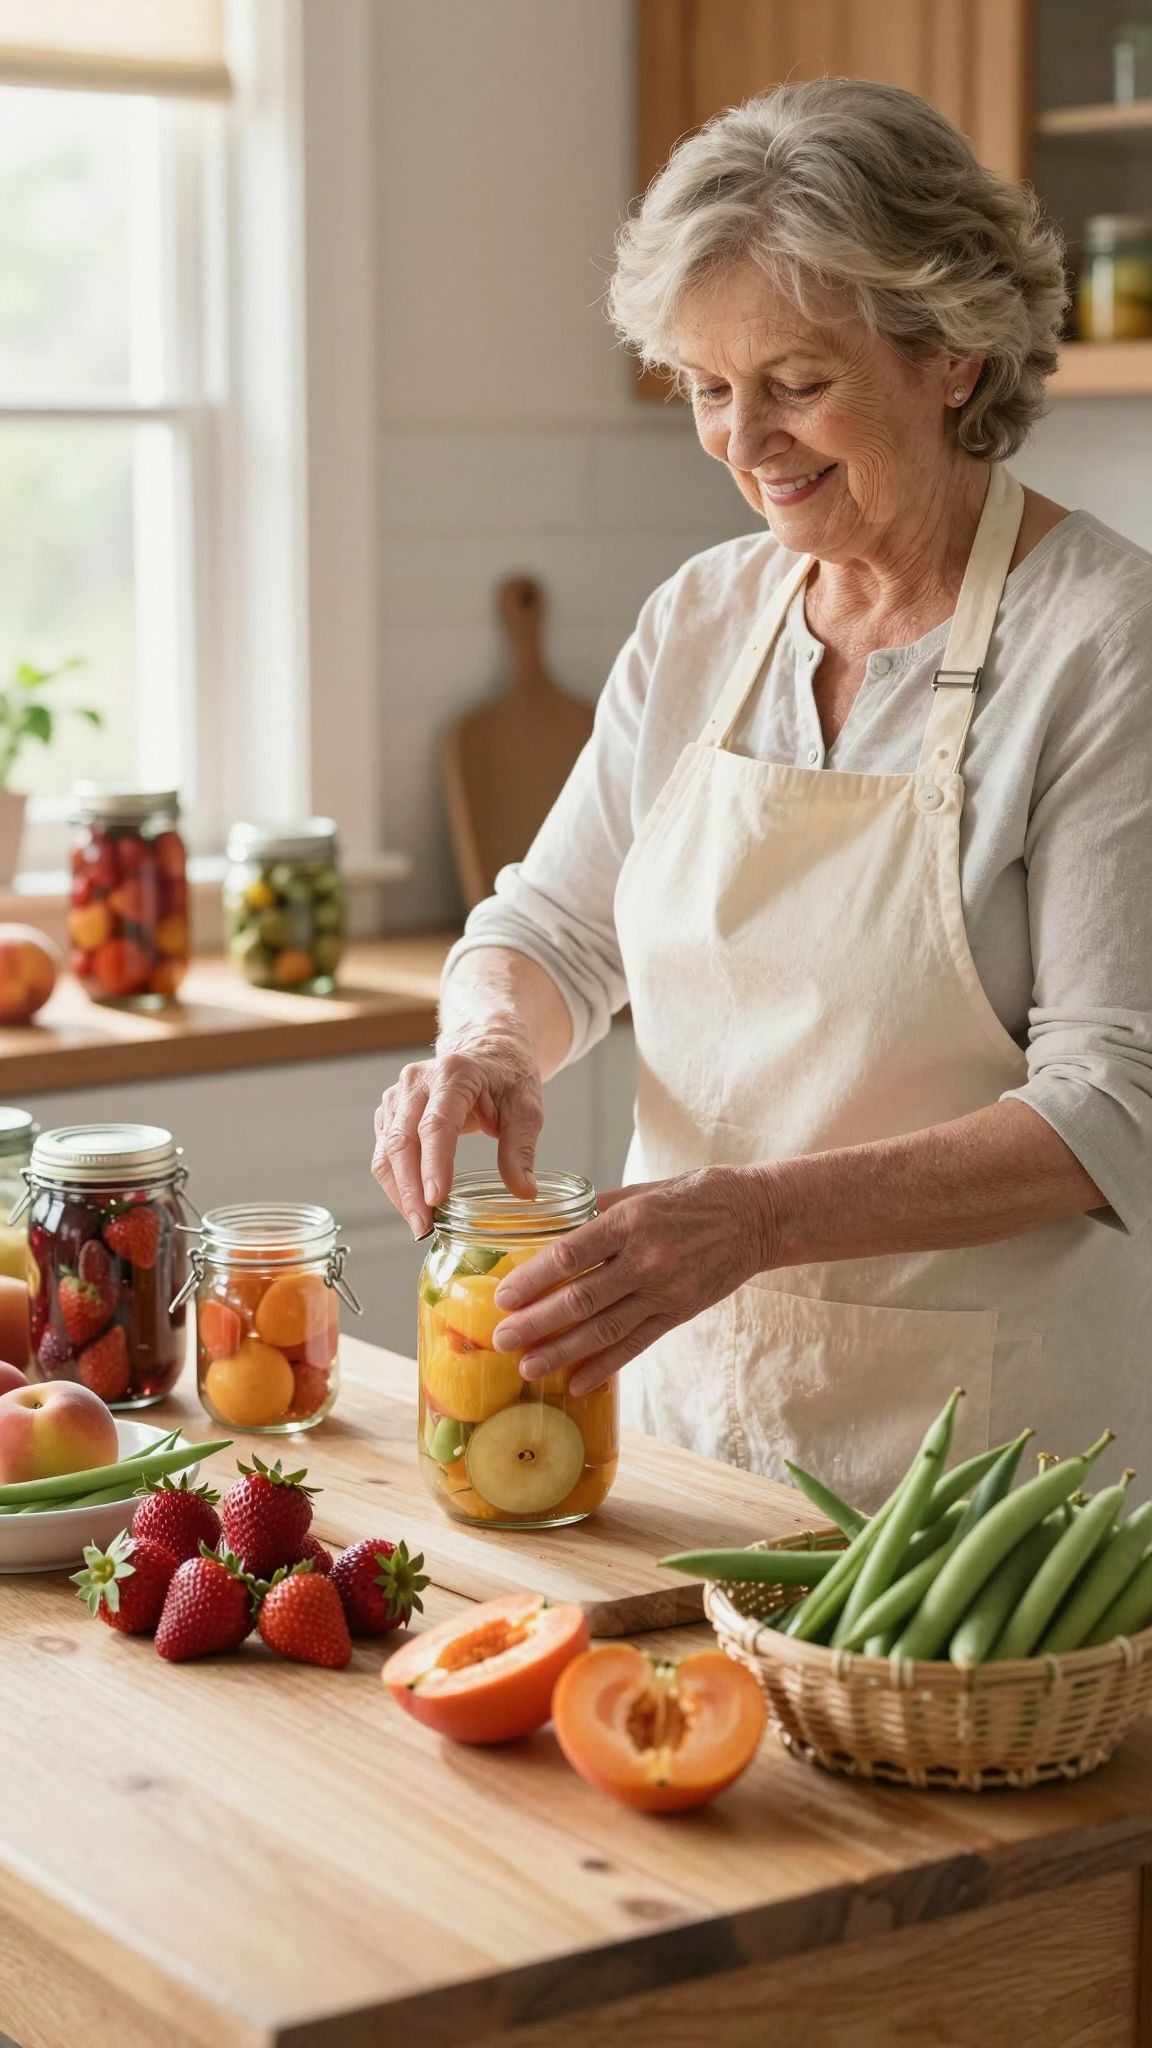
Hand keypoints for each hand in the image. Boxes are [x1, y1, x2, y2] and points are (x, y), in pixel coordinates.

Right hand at [371, 1034, 543, 1235]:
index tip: (435, 1200)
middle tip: (425, 1227)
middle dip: (410, 1189)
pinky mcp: (390, 1111)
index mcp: (454, 1074)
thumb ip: (521, 1149)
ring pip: (387, 1150)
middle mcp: (417, 1080)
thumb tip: (524, 1192)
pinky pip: (384, 1151)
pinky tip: (412, 1205)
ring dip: (399, 1191)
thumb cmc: (507, 1078)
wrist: (487, 1051)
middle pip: (403, 1140)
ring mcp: (398, 1094)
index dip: (433, 1164)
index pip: (437, 1124)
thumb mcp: (526, 1109)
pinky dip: (395, 1182)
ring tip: (420, 1224)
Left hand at [491, 1167, 776, 1393]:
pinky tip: (578, 1383)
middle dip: (536, 1323)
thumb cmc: (694, 1196)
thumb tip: (547, 1223)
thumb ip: (597, 1210)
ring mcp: (665, 1291)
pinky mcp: (679, 1313)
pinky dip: (605, 1366)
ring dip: (562, 1352)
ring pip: (604, 1329)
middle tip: (502, 1339)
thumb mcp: (642, 1190)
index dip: (532, 1279)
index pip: (570, 1255)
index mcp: (630, 1220)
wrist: (757, 1217)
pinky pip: (636, 1344)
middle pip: (581, 1299)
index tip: (503, 1296)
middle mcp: (646, 1258)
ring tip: (528, 1368)